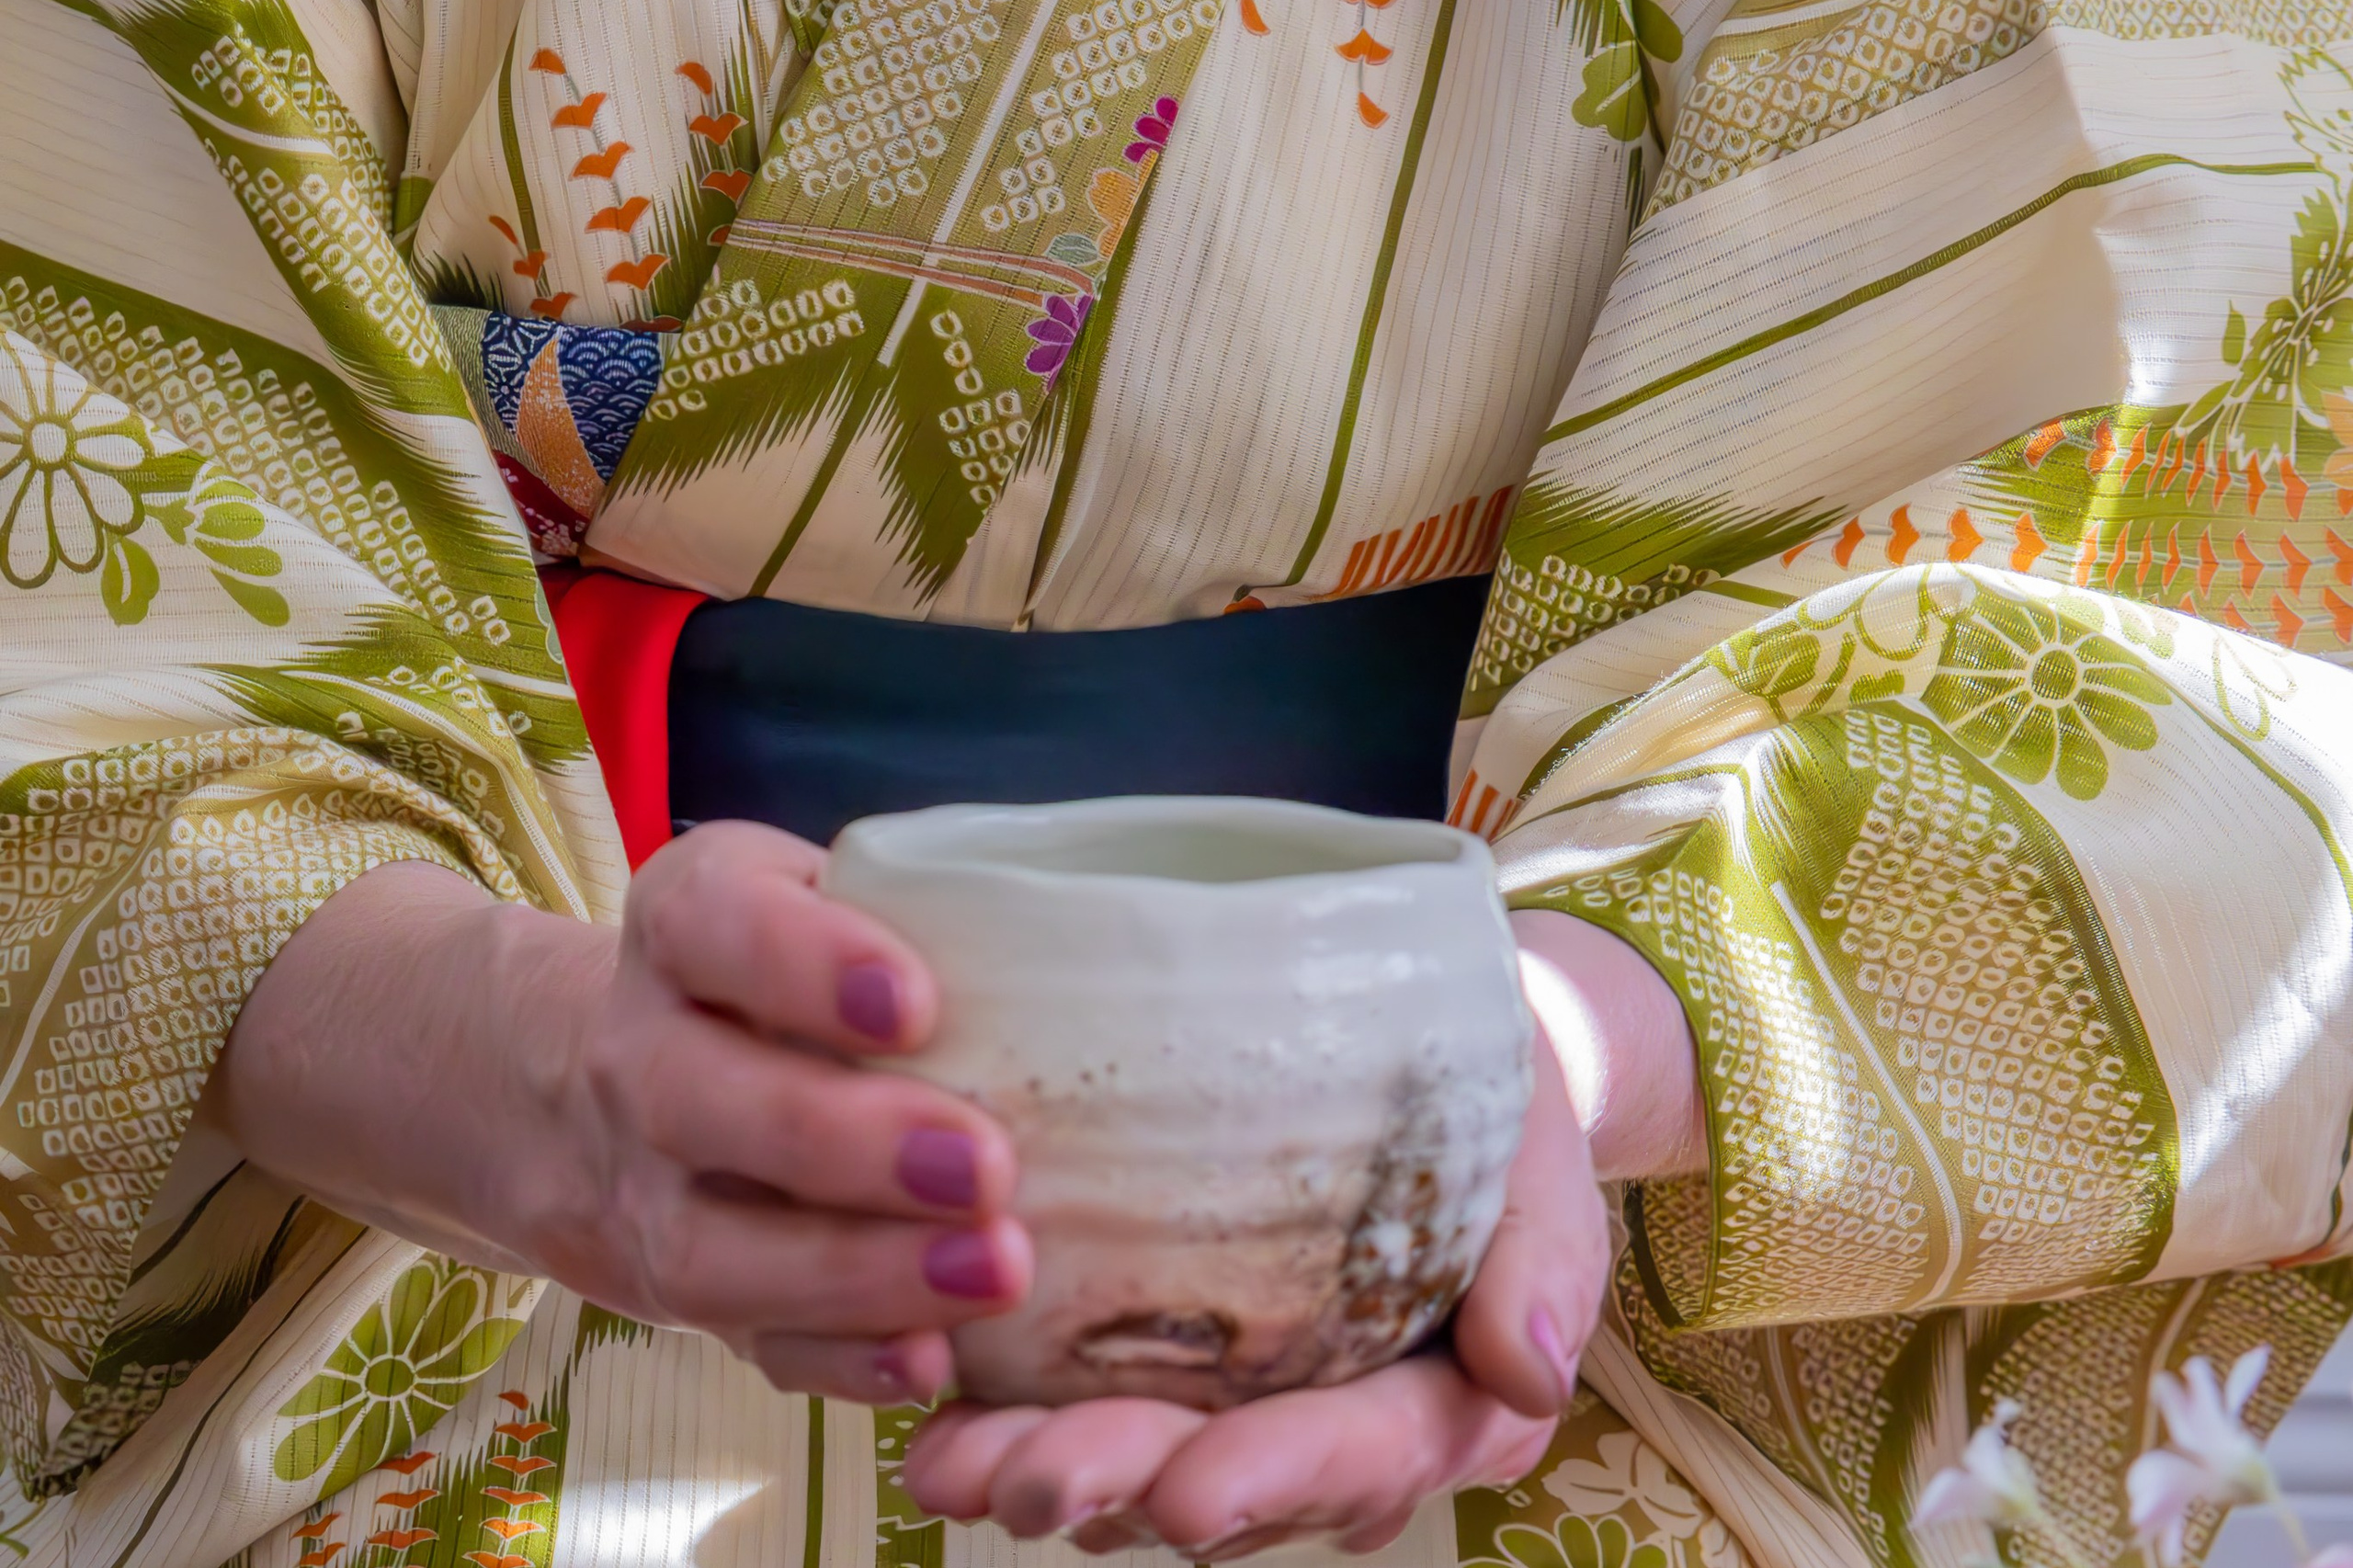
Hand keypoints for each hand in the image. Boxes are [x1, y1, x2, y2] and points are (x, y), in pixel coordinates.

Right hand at [213, 822, 1033, 1404]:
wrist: (595, 1079)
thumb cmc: (779, 967)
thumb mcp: (816, 895)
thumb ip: (914, 910)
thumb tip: (1083, 953)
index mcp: (683, 925)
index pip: (712, 923)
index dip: (804, 965)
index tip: (913, 1003)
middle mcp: (636, 1058)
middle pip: (701, 1103)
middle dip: (848, 1144)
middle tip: (984, 1167)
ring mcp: (644, 1194)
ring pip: (716, 1251)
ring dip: (860, 1273)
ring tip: (992, 1271)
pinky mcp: (679, 1299)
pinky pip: (749, 1346)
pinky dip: (843, 1363)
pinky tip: (933, 1362)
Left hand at [898, 908, 1701, 1556]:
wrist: (1461, 1059)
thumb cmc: (1506, 1107)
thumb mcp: (1544, 1163)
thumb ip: (1541, 1266)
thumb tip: (1530, 1369)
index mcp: (1445, 1402)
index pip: (1367, 1453)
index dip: (1278, 1478)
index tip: (1189, 1495)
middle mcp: (1337, 1427)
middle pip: (1232, 1482)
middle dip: (1125, 1486)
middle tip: (1025, 1484)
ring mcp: (1250, 1403)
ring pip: (1149, 1463)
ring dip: (1048, 1473)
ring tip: (948, 1467)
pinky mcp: (1177, 1358)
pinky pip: (1098, 1402)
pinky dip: (1017, 1415)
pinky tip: (936, 1417)